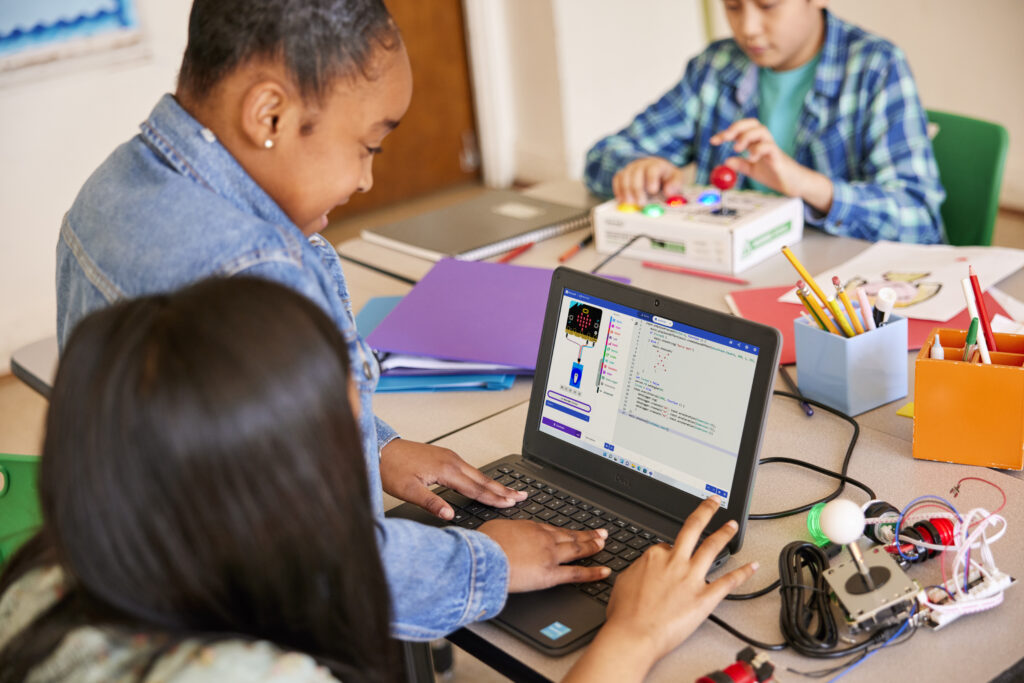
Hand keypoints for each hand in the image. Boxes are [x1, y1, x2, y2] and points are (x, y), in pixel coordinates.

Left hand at [379, 439, 525, 519]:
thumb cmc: (392, 468)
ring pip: (478, 473)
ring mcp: (450, 456)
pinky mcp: (445, 456)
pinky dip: (482, 477)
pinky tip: (486, 482)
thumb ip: (432, 503)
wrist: (381, 449)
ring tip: (510, 490)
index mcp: (446, 469)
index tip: (510, 504)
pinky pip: (470, 469)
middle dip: (504, 489)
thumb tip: (449, 515)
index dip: (495, 498)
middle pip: (483, 479)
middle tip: (522, 496)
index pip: (476, 488)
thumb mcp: (408, 490)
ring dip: (495, 483)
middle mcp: (452, 460)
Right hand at [478, 520, 609, 591]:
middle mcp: (544, 539)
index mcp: (530, 527)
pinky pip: (576, 574)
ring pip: (576, 550)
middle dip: (587, 535)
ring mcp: (549, 556)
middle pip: (570, 536)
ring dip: (592, 546)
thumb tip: (504, 535)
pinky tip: (604, 572)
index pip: (553, 529)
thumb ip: (506, 533)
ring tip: (603, 545)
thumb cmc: (484, 544)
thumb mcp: (495, 529)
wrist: (483, 557)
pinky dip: (592, 573)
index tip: (573, 531)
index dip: (566, 530)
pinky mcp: (550, 574)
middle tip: (600, 534)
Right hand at [564, 497, 757, 681]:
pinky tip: (752, 566)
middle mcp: (675, 562)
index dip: (669, 552)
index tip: (670, 558)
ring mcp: (691, 578)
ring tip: (732, 525)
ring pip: (712, 547)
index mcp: (654, 556)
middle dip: (706, 511)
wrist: (633, 635)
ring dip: (724, 533)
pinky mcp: (705, 597)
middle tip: (714, 502)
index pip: (666, 546)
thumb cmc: (624, 614)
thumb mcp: (622, 582)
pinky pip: (728, 582)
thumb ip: (638, 570)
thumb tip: (644, 568)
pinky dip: (743, 573)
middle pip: (693, 529)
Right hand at [612, 157, 686, 204]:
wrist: (658, 172)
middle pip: (636, 173)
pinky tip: (621, 200)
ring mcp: (631, 169)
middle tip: (640, 203)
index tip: (652, 191)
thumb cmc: (666, 177)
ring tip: (629, 203)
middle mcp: (642, 165)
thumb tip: (669, 192)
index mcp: (656, 165)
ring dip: (626, 190)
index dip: (651, 179)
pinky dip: (618, 190)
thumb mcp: (676, 179)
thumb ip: (675, 184)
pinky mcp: (623, 174)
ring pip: (624, 176)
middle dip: (637, 189)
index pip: (652, 169)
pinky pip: (617, 179)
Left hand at [711, 118, 832, 212]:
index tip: (713, 141)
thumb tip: (726, 161)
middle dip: (736, 127)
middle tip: (724, 138)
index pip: (741, 130)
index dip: (726, 133)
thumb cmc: (776, 174)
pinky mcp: (779, 157)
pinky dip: (758, 149)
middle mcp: (765, 142)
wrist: (794, 185)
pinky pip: (769, 146)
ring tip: (737, 148)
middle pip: (752, 123)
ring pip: (761, 130)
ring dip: (746, 136)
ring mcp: (772, 148)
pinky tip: (751, 158)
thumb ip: (741, 165)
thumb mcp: (753, 170)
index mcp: (757, 143)